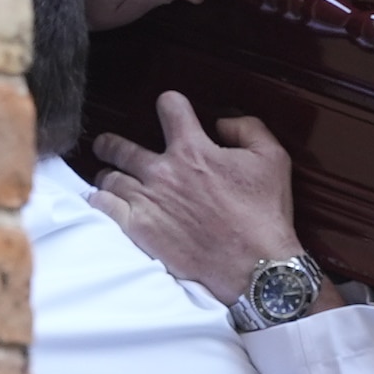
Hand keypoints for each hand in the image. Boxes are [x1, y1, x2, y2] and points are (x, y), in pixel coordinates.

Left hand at [88, 88, 301, 301]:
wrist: (255, 268)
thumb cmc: (265, 216)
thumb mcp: (273, 160)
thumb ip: (248, 129)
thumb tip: (222, 124)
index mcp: (194, 150)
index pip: (169, 107)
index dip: (169, 104)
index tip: (167, 111)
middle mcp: (164, 171)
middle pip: (119, 146)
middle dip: (111, 144)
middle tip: (108, 147)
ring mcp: (147, 200)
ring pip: (108, 177)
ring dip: (108, 176)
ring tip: (110, 180)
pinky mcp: (137, 229)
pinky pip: (102, 206)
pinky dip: (100, 202)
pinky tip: (104, 204)